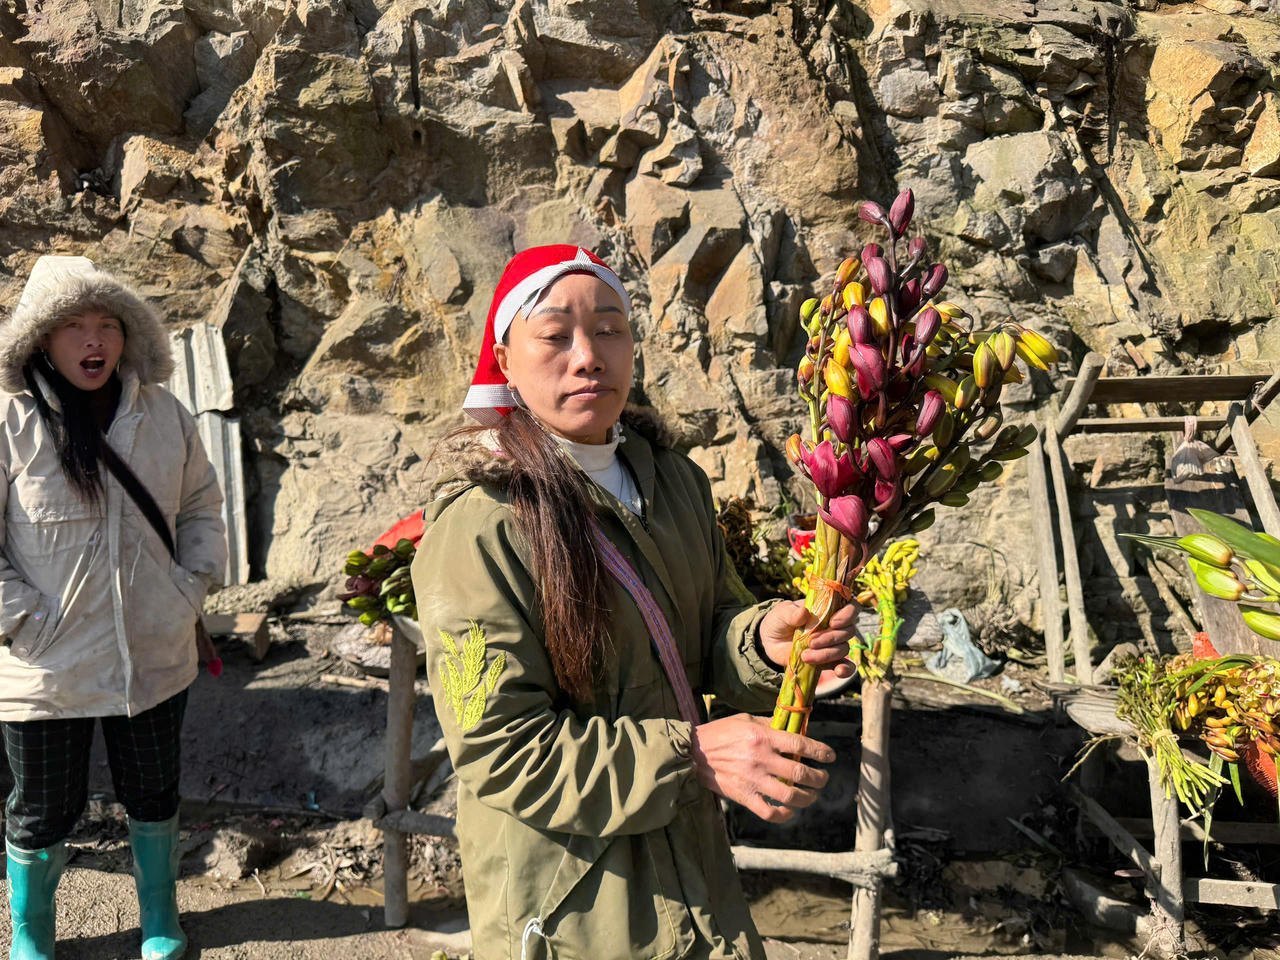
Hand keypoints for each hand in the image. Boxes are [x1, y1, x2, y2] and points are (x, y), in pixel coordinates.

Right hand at [689, 713, 835, 822]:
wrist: (693, 753)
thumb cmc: (720, 733)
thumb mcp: (745, 720)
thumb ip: (770, 725)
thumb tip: (794, 729)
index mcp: (763, 737)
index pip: (801, 744)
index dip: (821, 751)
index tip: (830, 756)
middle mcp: (761, 759)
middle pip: (801, 773)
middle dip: (819, 778)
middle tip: (823, 778)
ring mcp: (753, 780)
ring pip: (790, 795)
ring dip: (808, 798)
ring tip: (812, 795)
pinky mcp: (744, 796)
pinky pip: (770, 812)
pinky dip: (784, 815)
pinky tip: (790, 810)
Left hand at [758, 599, 857, 677]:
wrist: (771, 641)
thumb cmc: (780, 620)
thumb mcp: (782, 612)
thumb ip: (792, 612)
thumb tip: (804, 613)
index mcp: (827, 608)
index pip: (851, 607)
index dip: (848, 614)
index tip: (833, 622)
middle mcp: (834, 626)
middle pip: (848, 630)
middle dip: (830, 638)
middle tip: (811, 642)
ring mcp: (832, 644)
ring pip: (843, 648)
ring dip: (826, 654)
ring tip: (805, 656)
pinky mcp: (829, 660)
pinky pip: (845, 666)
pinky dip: (845, 669)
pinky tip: (838, 671)